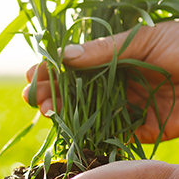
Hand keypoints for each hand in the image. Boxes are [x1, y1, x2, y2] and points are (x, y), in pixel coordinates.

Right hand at [22, 21, 178, 142]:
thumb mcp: (146, 40)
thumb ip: (105, 51)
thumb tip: (64, 55)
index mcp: (117, 56)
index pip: (75, 64)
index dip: (51, 70)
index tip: (33, 76)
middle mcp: (118, 82)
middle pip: (74, 90)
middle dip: (51, 93)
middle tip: (35, 99)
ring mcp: (128, 106)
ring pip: (86, 114)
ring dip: (63, 115)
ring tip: (46, 113)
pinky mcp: (142, 129)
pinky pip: (110, 136)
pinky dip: (89, 137)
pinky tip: (69, 135)